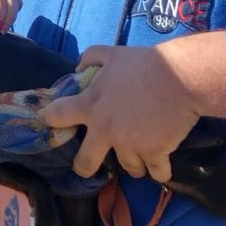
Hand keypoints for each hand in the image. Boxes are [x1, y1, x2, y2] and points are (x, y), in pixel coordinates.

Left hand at [37, 32, 225, 182]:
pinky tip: (161, 170)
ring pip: (127, 167)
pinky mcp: (154, 153)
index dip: (50, 119)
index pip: (58, 115)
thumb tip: (78, 66)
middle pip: (85, 161)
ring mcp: (129, 144)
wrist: (179, 78)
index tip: (46, 122)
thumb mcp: (112, 53)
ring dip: (133, 164)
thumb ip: (91, 57)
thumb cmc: (144, 64)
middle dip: (84, 167)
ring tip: (138, 159)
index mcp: (91, 105)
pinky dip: (160, 171)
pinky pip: (156, 171)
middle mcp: (105, 130)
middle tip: (86, 167)